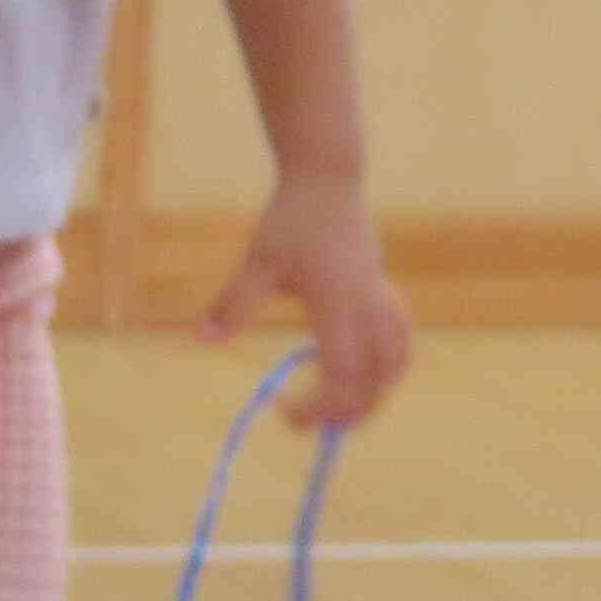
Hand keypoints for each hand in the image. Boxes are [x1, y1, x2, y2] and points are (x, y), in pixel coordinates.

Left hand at [200, 172, 411, 431]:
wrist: (328, 177)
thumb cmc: (290, 218)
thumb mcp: (257, 262)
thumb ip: (235, 303)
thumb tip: (201, 339)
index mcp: (338, 307)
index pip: (341, 376)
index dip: (320, 407)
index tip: (287, 415)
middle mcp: (367, 308)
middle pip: (375, 381)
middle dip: (348, 412)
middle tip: (309, 423)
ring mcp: (380, 298)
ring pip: (395, 362)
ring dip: (373, 392)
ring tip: (340, 406)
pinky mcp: (384, 289)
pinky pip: (399, 338)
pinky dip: (387, 363)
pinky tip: (364, 368)